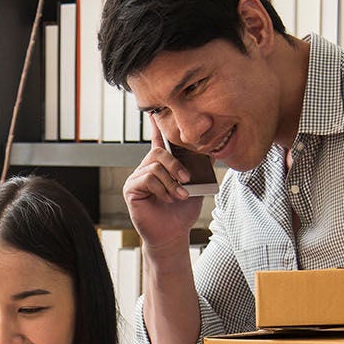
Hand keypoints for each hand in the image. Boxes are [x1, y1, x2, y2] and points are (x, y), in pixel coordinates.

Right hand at [124, 119, 203, 251]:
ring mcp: (137, 178)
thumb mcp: (197, 185)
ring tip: (179, 196)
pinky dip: (162, 189)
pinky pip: (148, 179)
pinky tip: (167, 199)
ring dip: (172, 182)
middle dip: (176, 165)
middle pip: (160, 152)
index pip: (158, 140)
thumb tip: (212, 147)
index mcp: (161, 165)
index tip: (155, 110)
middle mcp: (147, 168)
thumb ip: (200, 166)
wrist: (173, 233)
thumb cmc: (182, 210)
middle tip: (187, 180)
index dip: (156, 125)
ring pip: (155, 166)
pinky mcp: (131, 189)